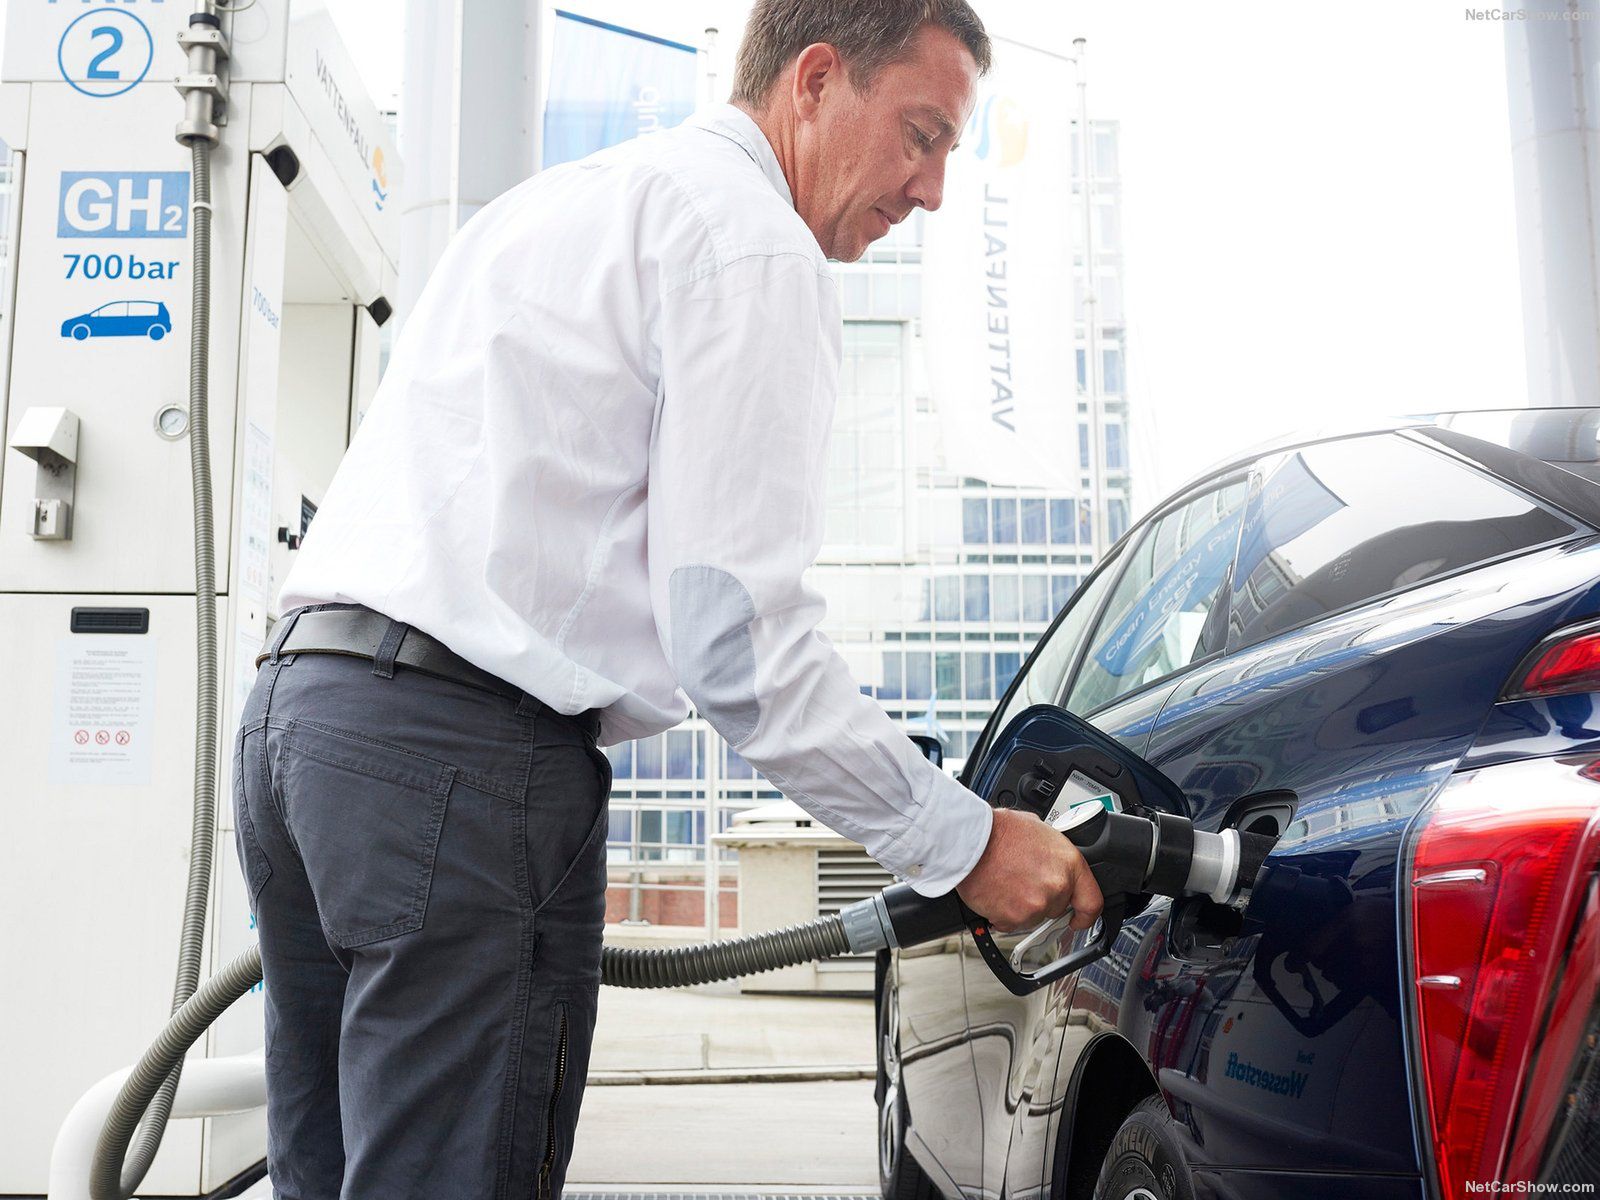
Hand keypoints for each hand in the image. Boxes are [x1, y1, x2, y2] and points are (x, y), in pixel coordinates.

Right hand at [955, 807, 1104, 933]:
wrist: (970, 840)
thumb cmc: (998, 831)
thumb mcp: (1039, 831)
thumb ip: (1054, 854)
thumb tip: (1052, 862)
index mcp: (1069, 864)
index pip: (1092, 902)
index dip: (1086, 915)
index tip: (1078, 919)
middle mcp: (1057, 887)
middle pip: (1055, 908)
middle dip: (1041, 899)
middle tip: (1022, 882)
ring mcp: (1036, 905)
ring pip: (1032, 916)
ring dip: (1020, 906)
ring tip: (1005, 882)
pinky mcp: (1013, 918)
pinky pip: (1010, 923)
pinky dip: (1002, 913)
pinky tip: (995, 892)